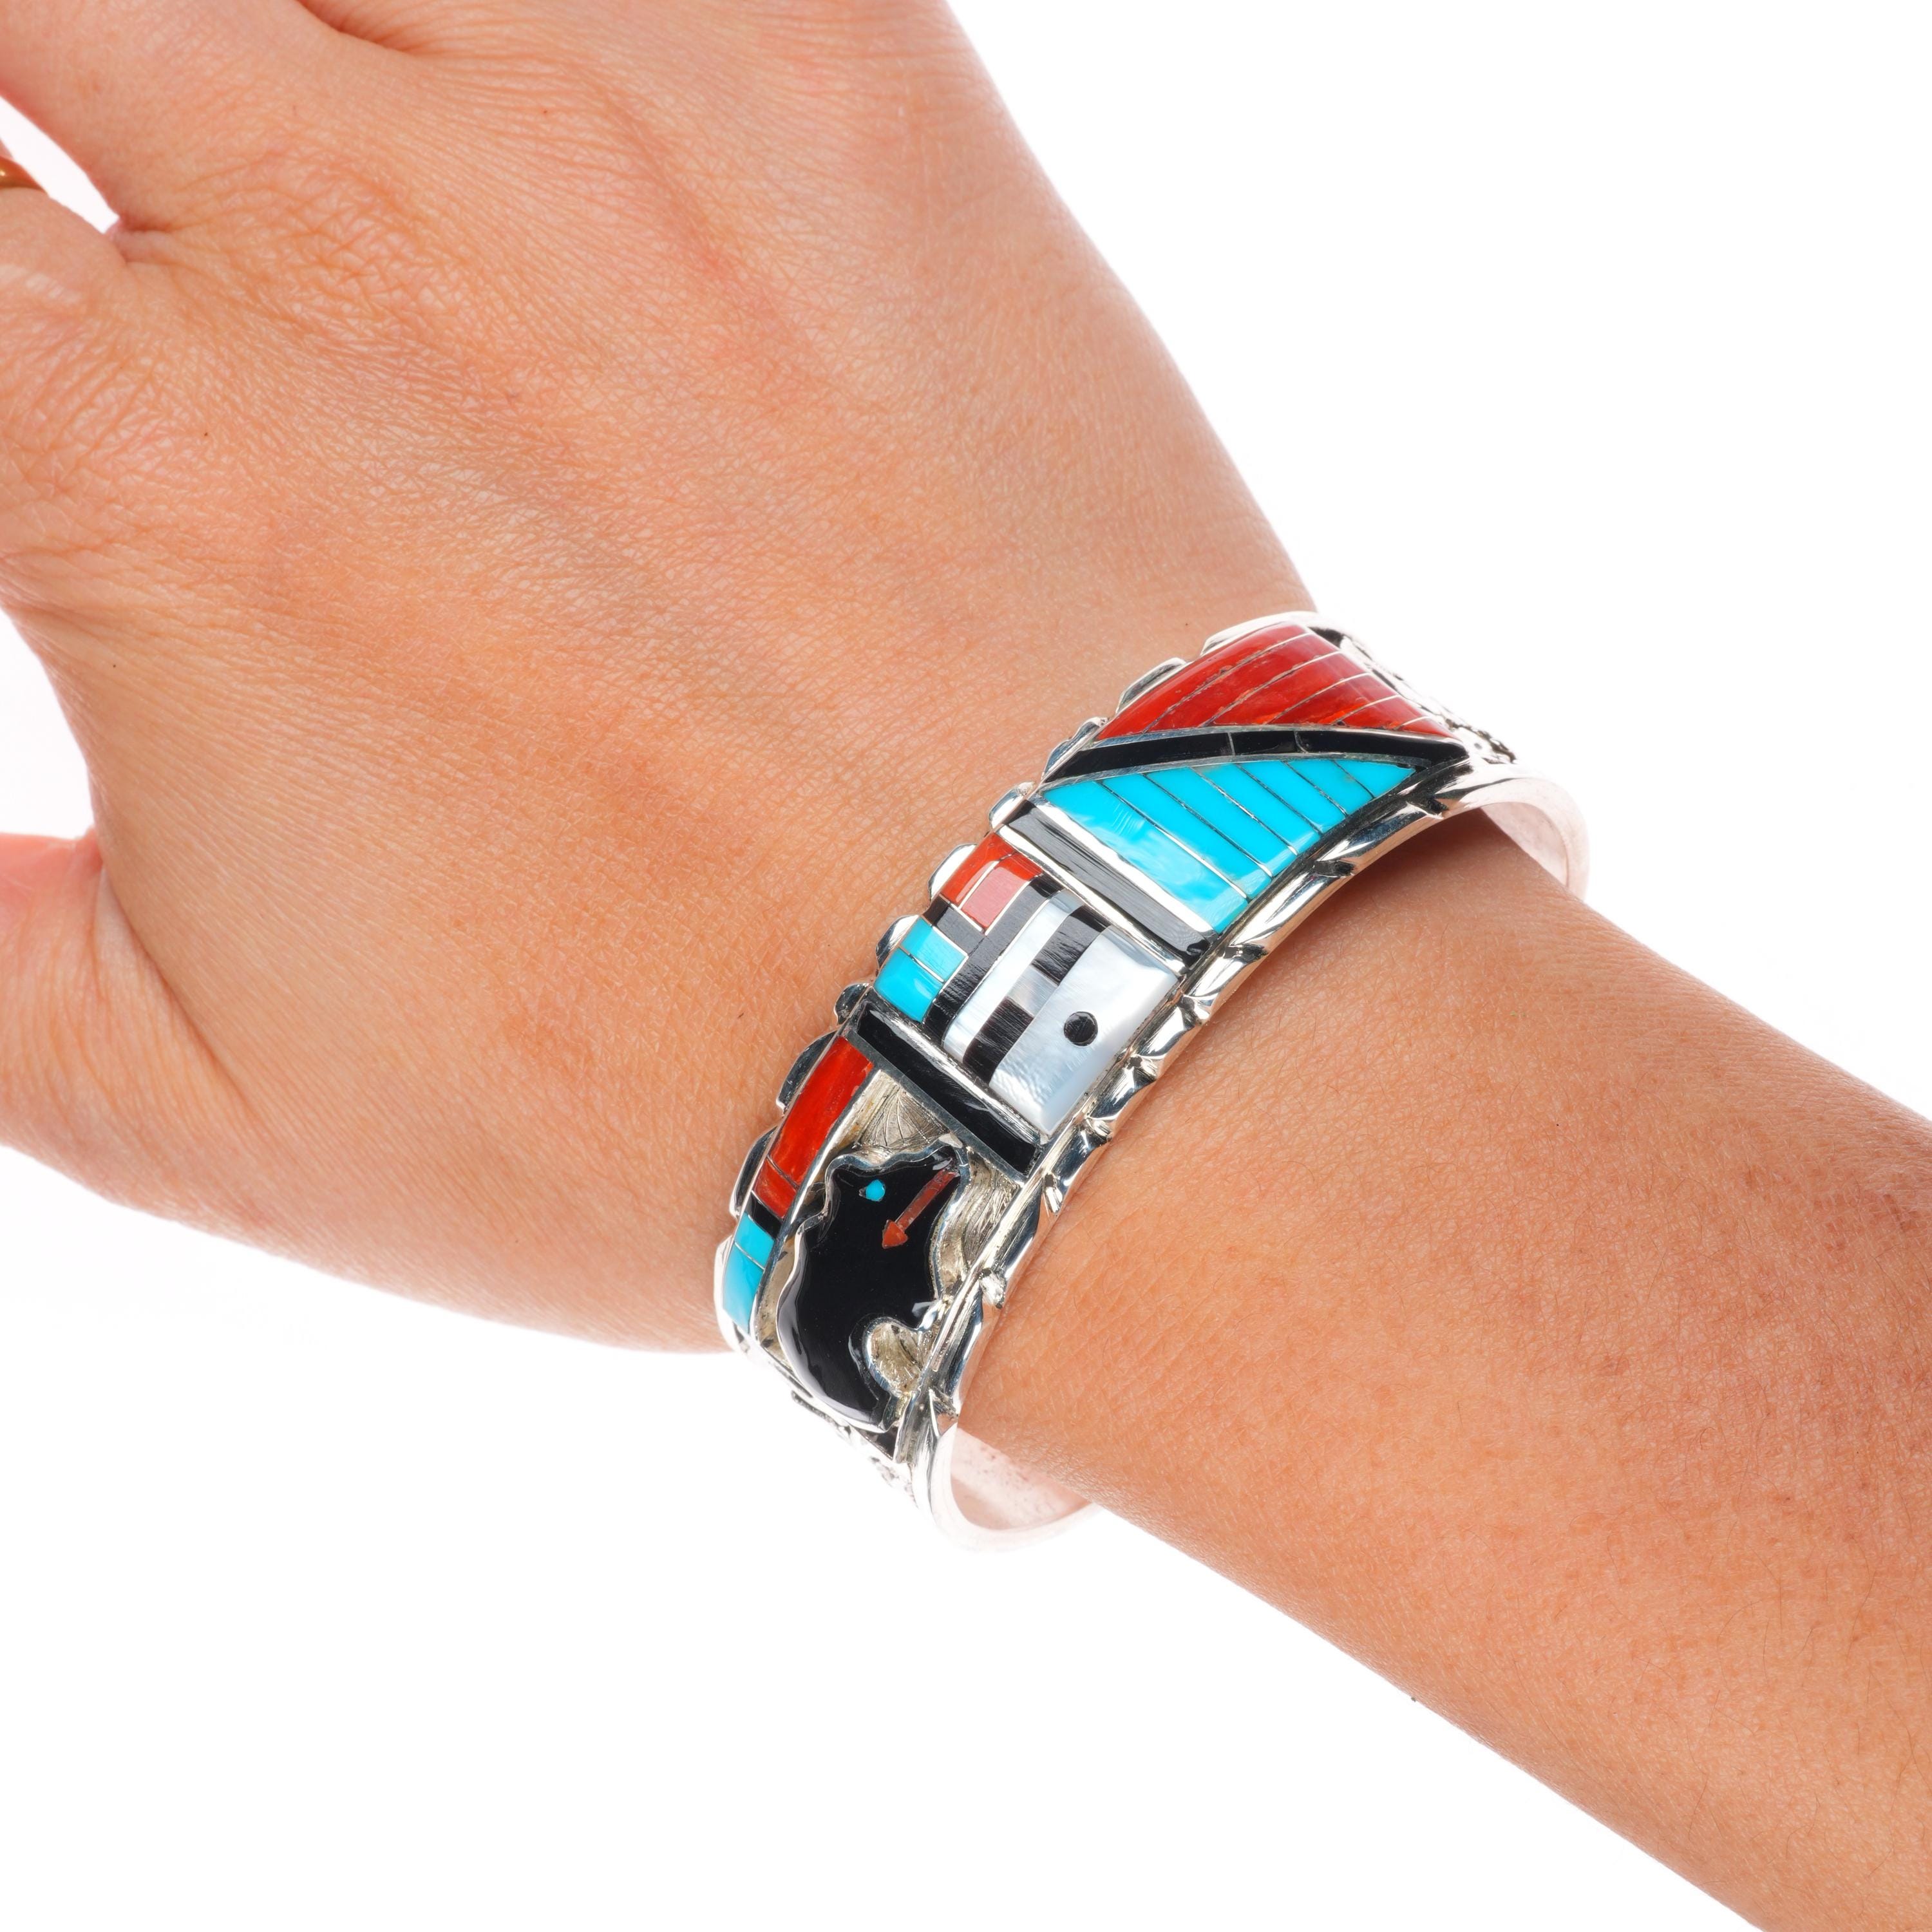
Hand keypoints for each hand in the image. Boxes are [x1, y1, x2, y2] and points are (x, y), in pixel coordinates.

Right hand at [0, 0, 1301, 1343]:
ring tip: (334, 175)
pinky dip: (563, 21)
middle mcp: (359, 232)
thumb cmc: (665, 1090)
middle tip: (175, 231)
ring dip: (283, 42)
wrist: (1059, 1009)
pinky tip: (567, 121)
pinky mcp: (856, 86)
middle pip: (63, 1)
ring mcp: (626, 119)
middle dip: (69, 96)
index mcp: (152, 466)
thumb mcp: (207, 1107)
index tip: (44, 329)